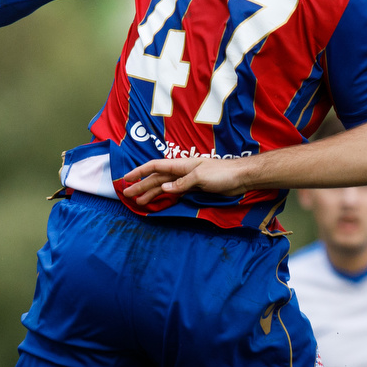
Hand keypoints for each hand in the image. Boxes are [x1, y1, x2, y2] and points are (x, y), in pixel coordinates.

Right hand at [118, 156, 249, 206]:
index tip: (126, 178)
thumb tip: (164, 189)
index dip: (139, 172)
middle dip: (141, 185)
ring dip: (151, 193)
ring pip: (164, 187)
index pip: (155, 166)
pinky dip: (164, 197)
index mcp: (181, 165)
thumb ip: (182, 183)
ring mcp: (187, 180)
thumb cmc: (222, 173)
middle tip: (127, 195)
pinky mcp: (194, 188)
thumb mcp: (200, 177)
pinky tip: (158, 201)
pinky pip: (174, 192)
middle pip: (156, 179)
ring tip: (138, 202)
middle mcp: (181, 172)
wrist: (240, 178)